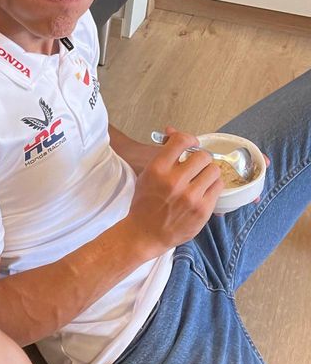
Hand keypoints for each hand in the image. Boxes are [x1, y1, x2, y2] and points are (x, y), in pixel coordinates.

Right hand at [126, 127, 223, 256]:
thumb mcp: (147, 174)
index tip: (191, 144)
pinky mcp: (202, 209)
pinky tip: (204, 189)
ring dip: (208, 171)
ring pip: (214, 170)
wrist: (145, 233)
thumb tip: (172, 130)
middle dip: (200, 158)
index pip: (181, 141)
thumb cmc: (145, 203)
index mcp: (157, 169)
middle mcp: (174, 181)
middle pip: (202, 155)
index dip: (190, 139)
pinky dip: (212, 185)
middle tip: (196, 165)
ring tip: (201, 178)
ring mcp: (190, 196)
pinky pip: (218, 187)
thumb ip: (163, 153)